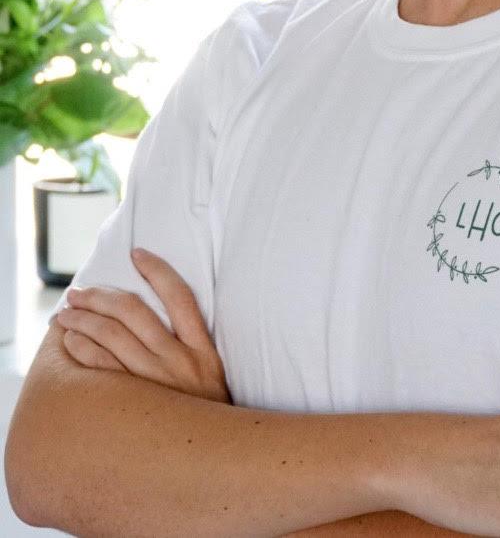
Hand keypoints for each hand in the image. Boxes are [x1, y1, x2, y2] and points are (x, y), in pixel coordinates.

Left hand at [55, 248, 231, 404]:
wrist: (213, 464)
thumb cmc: (204, 416)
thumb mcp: (211, 377)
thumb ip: (191, 346)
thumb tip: (162, 310)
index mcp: (203, 350)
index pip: (180, 296)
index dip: (158, 270)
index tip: (137, 253)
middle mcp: (180, 364)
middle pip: (134, 312)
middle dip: (102, 296)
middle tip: (80, 292)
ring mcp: (156, 386)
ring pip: (113, 338)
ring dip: (85, 320)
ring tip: (68, 314)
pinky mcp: (136, 407)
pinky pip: (102, 371)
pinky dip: (83, 351)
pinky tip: (72, 343)